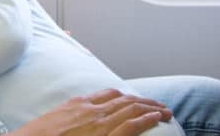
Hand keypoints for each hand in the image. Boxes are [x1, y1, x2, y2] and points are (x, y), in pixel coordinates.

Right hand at [11, 88, 172, 135]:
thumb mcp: (53, 122)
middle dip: (143, 101)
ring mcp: (98, 122)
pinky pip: (130, 125)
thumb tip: (75, 124)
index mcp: (77, 105)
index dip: (125, 96)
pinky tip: (157, 117)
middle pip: (124, 99)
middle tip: (159, 104)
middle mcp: (90, 109)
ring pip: (132, 109)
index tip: (135, 100)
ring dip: (151, 107)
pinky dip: (146, 119)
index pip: (108, 94)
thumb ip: (69, 119)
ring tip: (165, 110)